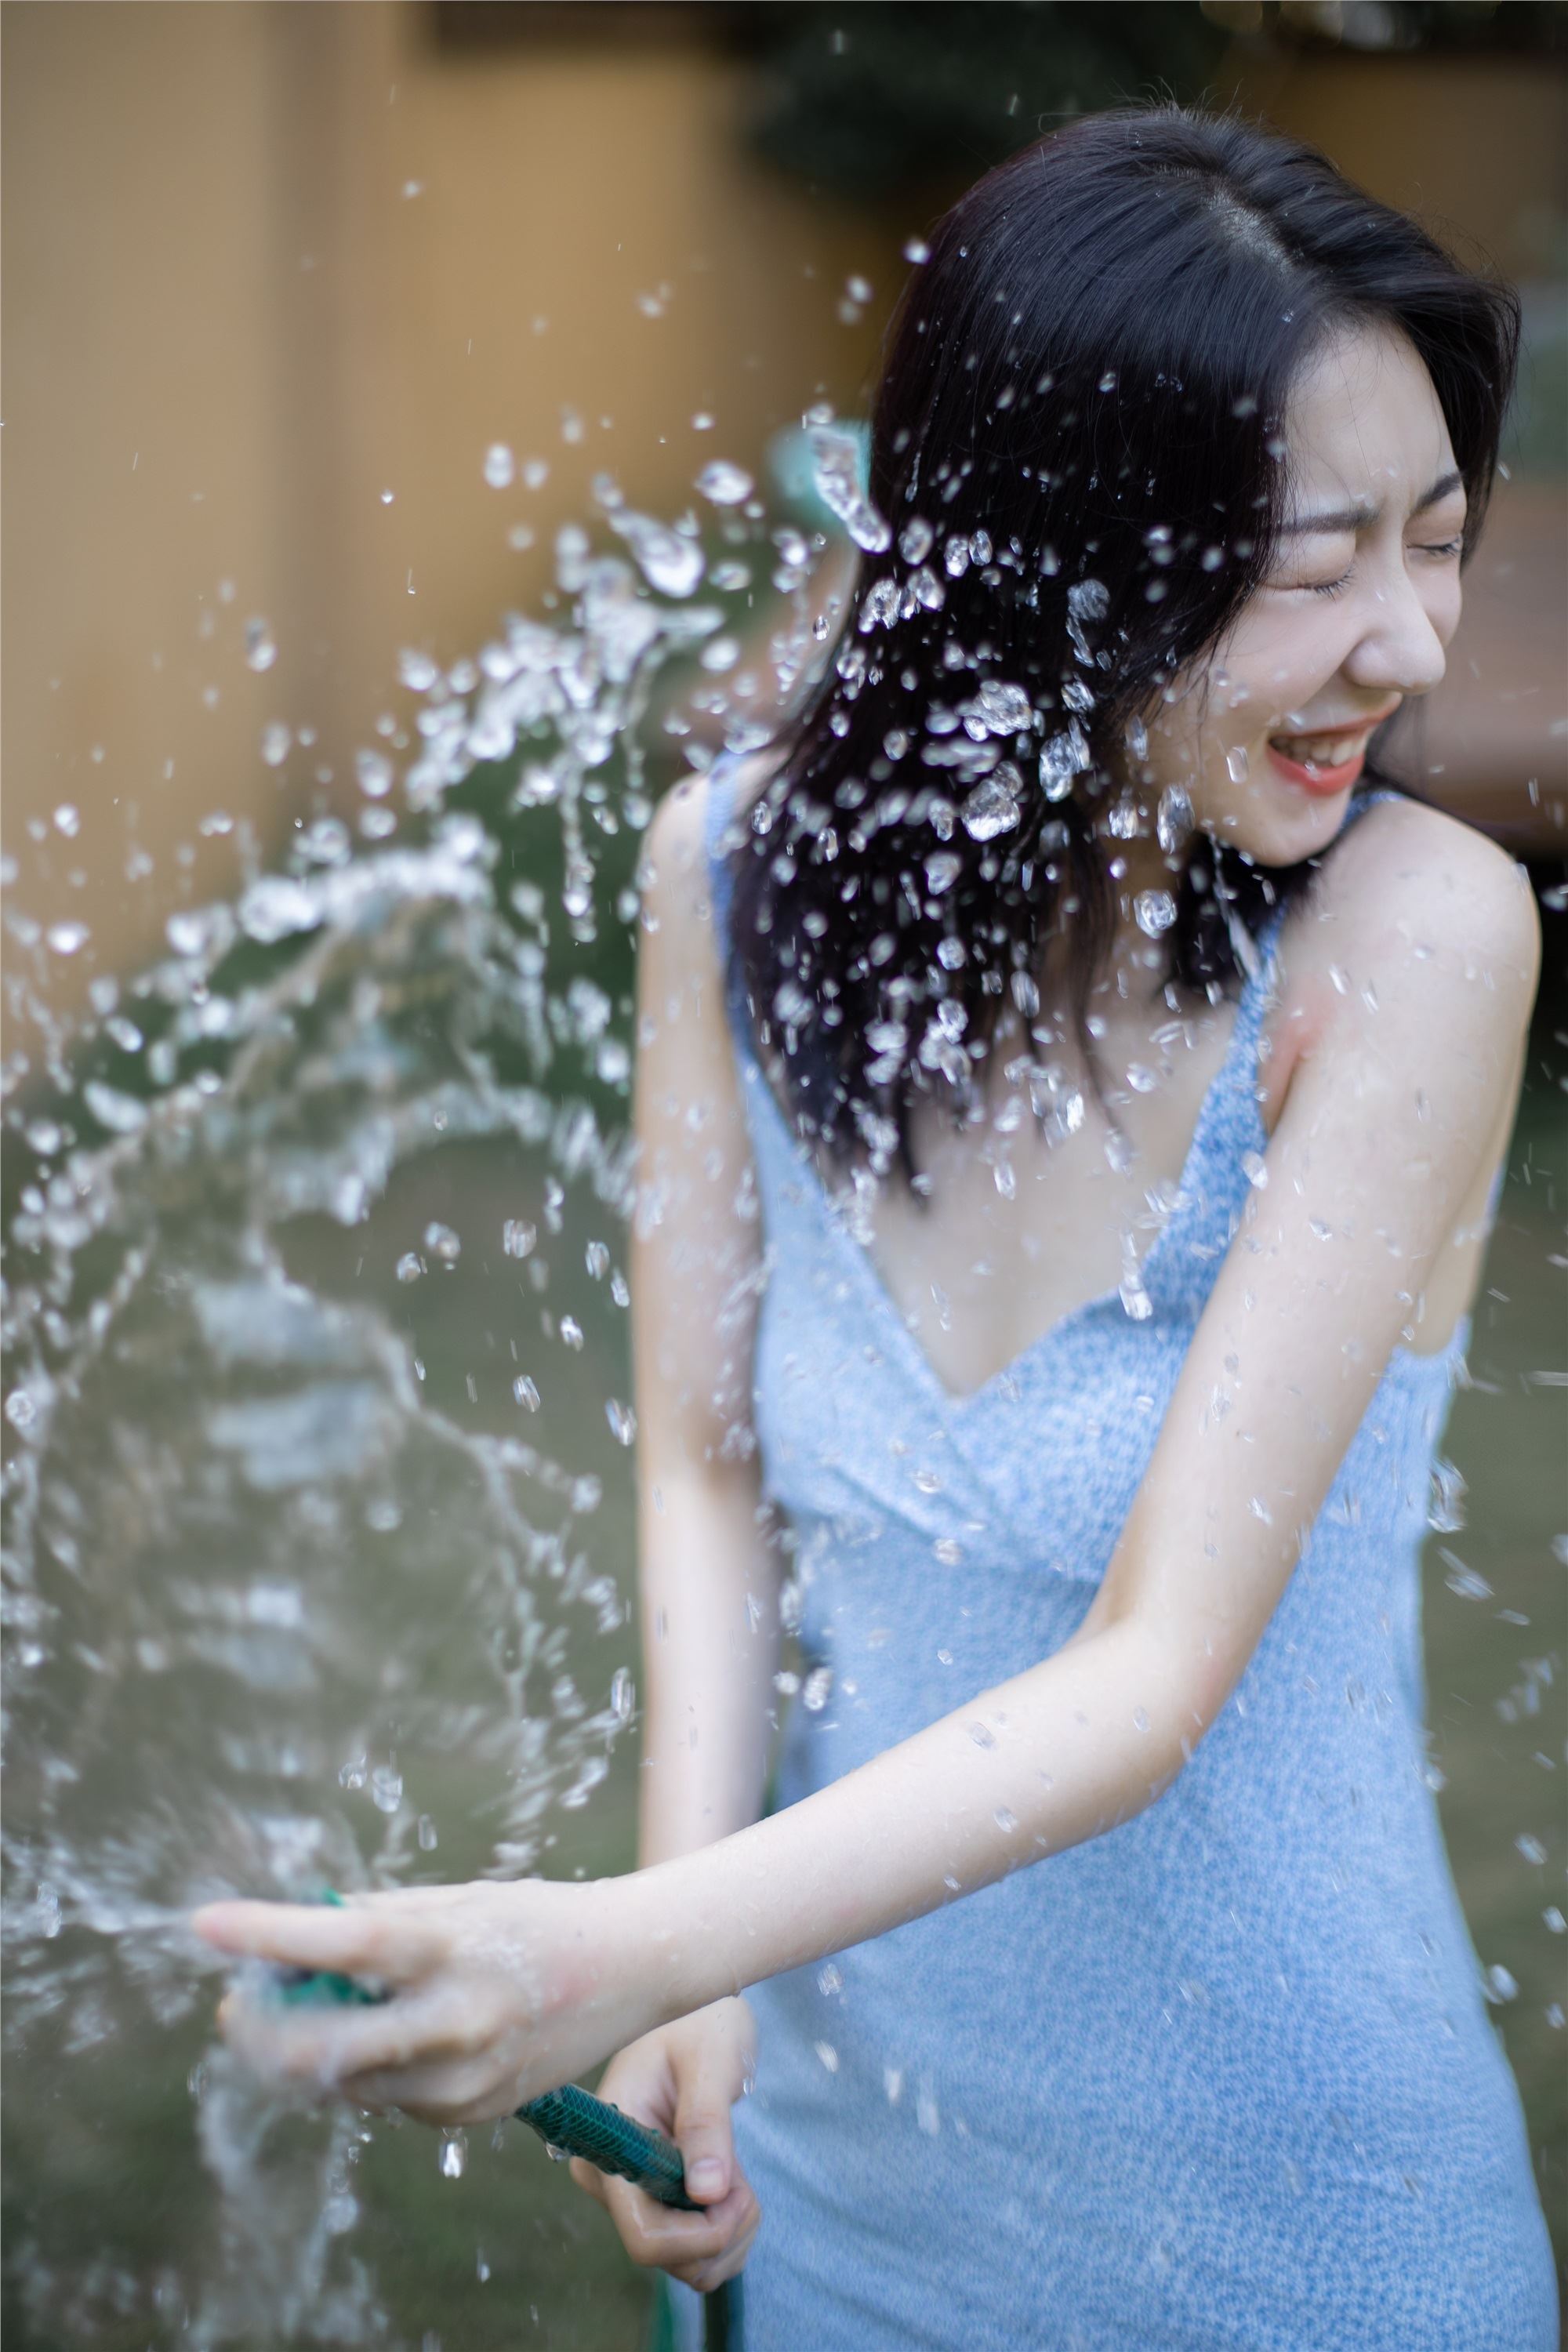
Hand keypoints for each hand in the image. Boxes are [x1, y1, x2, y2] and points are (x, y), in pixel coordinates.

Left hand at [190, 1876, 657, 2127]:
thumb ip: (376, 1920)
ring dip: (306, 2050)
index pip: (342, 1948)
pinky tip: (385, 2033)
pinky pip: (386, 2097)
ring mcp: (461, 2080)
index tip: (205, 1925)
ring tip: (311, 2008)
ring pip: (343, 2082)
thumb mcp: (457, 1901)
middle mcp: (455, 2023)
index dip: (266, 1937)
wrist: (630, 1969)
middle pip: (320, 2048)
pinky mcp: (467, 2114)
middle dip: (262, 2029)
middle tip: (241, 2000)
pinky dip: (364, 2066)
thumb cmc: (535, 1919)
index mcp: (452, 1950)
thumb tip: (296, 1935)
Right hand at [569, 1998, 759, 2295]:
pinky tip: (734, 2188)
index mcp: (608, 2148)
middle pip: (667, 2255)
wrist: (700, 2017)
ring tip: (741, 2178)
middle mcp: (610, 2181)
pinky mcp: (655, 2202)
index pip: (644, 2235)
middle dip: (721, 2231)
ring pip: (687, 2263)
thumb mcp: (709, 2062)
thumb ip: (707, 2124)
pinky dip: (728, 2232)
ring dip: (730, 2234)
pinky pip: (696, 2251)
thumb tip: (707, 2193)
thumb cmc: (701, 2024)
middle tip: (744, 2181)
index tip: (736, 2193)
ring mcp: (631, 2195)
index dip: (698, 2235)